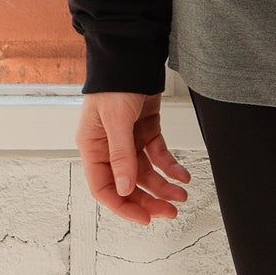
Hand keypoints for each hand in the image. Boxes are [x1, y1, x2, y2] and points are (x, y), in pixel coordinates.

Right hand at [77, 91, 190, 226]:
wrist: (131, 55)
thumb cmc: (114, 83)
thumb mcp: (116, 121)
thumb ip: (121, 156)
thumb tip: (126, 189)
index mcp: (93, 148)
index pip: (104, 188)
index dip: (123, 207)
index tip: (144, 219)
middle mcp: (109, 148)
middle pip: (128, 185)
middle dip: (148, 200)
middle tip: (169, 213)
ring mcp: (128, 140)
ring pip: (145, 174)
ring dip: (163, 186)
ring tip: (181, 195)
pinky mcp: (145, 130)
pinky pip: (158, 156)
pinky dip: (170, 167)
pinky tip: (182, 175)